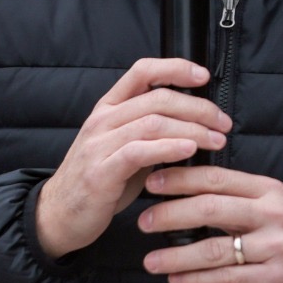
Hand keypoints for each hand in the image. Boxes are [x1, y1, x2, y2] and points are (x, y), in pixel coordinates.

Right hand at [35, 57, 231, 258]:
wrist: (60, 214)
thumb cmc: (99, 181)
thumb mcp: (125, 147)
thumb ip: (151, 131)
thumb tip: (194, 122)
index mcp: (109, 107)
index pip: (142, 71)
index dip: (175, 68)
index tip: (203, 76)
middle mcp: (103, 120)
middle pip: (157, 98)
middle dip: (198, 108)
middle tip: (222, 123)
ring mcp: (99, 144)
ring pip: (153, 123)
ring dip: (191, 130)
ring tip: (215, 140)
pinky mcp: (101, 171)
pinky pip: (139, 152)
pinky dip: (168, 148)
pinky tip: (189, 150)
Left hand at [137, 166, 282, 282]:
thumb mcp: (273, 206)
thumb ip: (236, 197)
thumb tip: (184, 187)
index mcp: (268, 190)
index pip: (216, 178)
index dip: (180, 179)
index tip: (150, 182)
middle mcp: (272, 214)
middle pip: (211, 208)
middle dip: (170, 214)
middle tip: (143, 221)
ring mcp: (275, 247)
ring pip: (214, 248)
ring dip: (176, 254)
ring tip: (150, 259)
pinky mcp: (274, 278)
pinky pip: (226, 278)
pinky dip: (196, 279)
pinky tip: (176, 279)